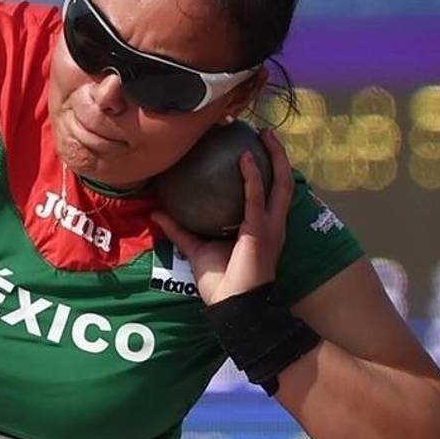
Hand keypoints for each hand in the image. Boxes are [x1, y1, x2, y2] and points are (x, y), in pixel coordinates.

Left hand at [151, 127, 294, 304]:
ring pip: (281, 183)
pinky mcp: (260, 232)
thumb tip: (157, 211)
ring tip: (265, 134)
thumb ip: (179, 228)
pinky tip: (244, 158)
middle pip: (283, 181)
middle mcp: (272, 223)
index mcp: (262, 226)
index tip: (251, 145)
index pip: (269, 191)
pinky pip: (257, 199)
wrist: (233, 306)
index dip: (266, 167)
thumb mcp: (197, 248)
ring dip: (275, 157)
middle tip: (264, 132)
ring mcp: (270, 226)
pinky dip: (252, 177)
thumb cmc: (221, 282)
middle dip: (278, 155)